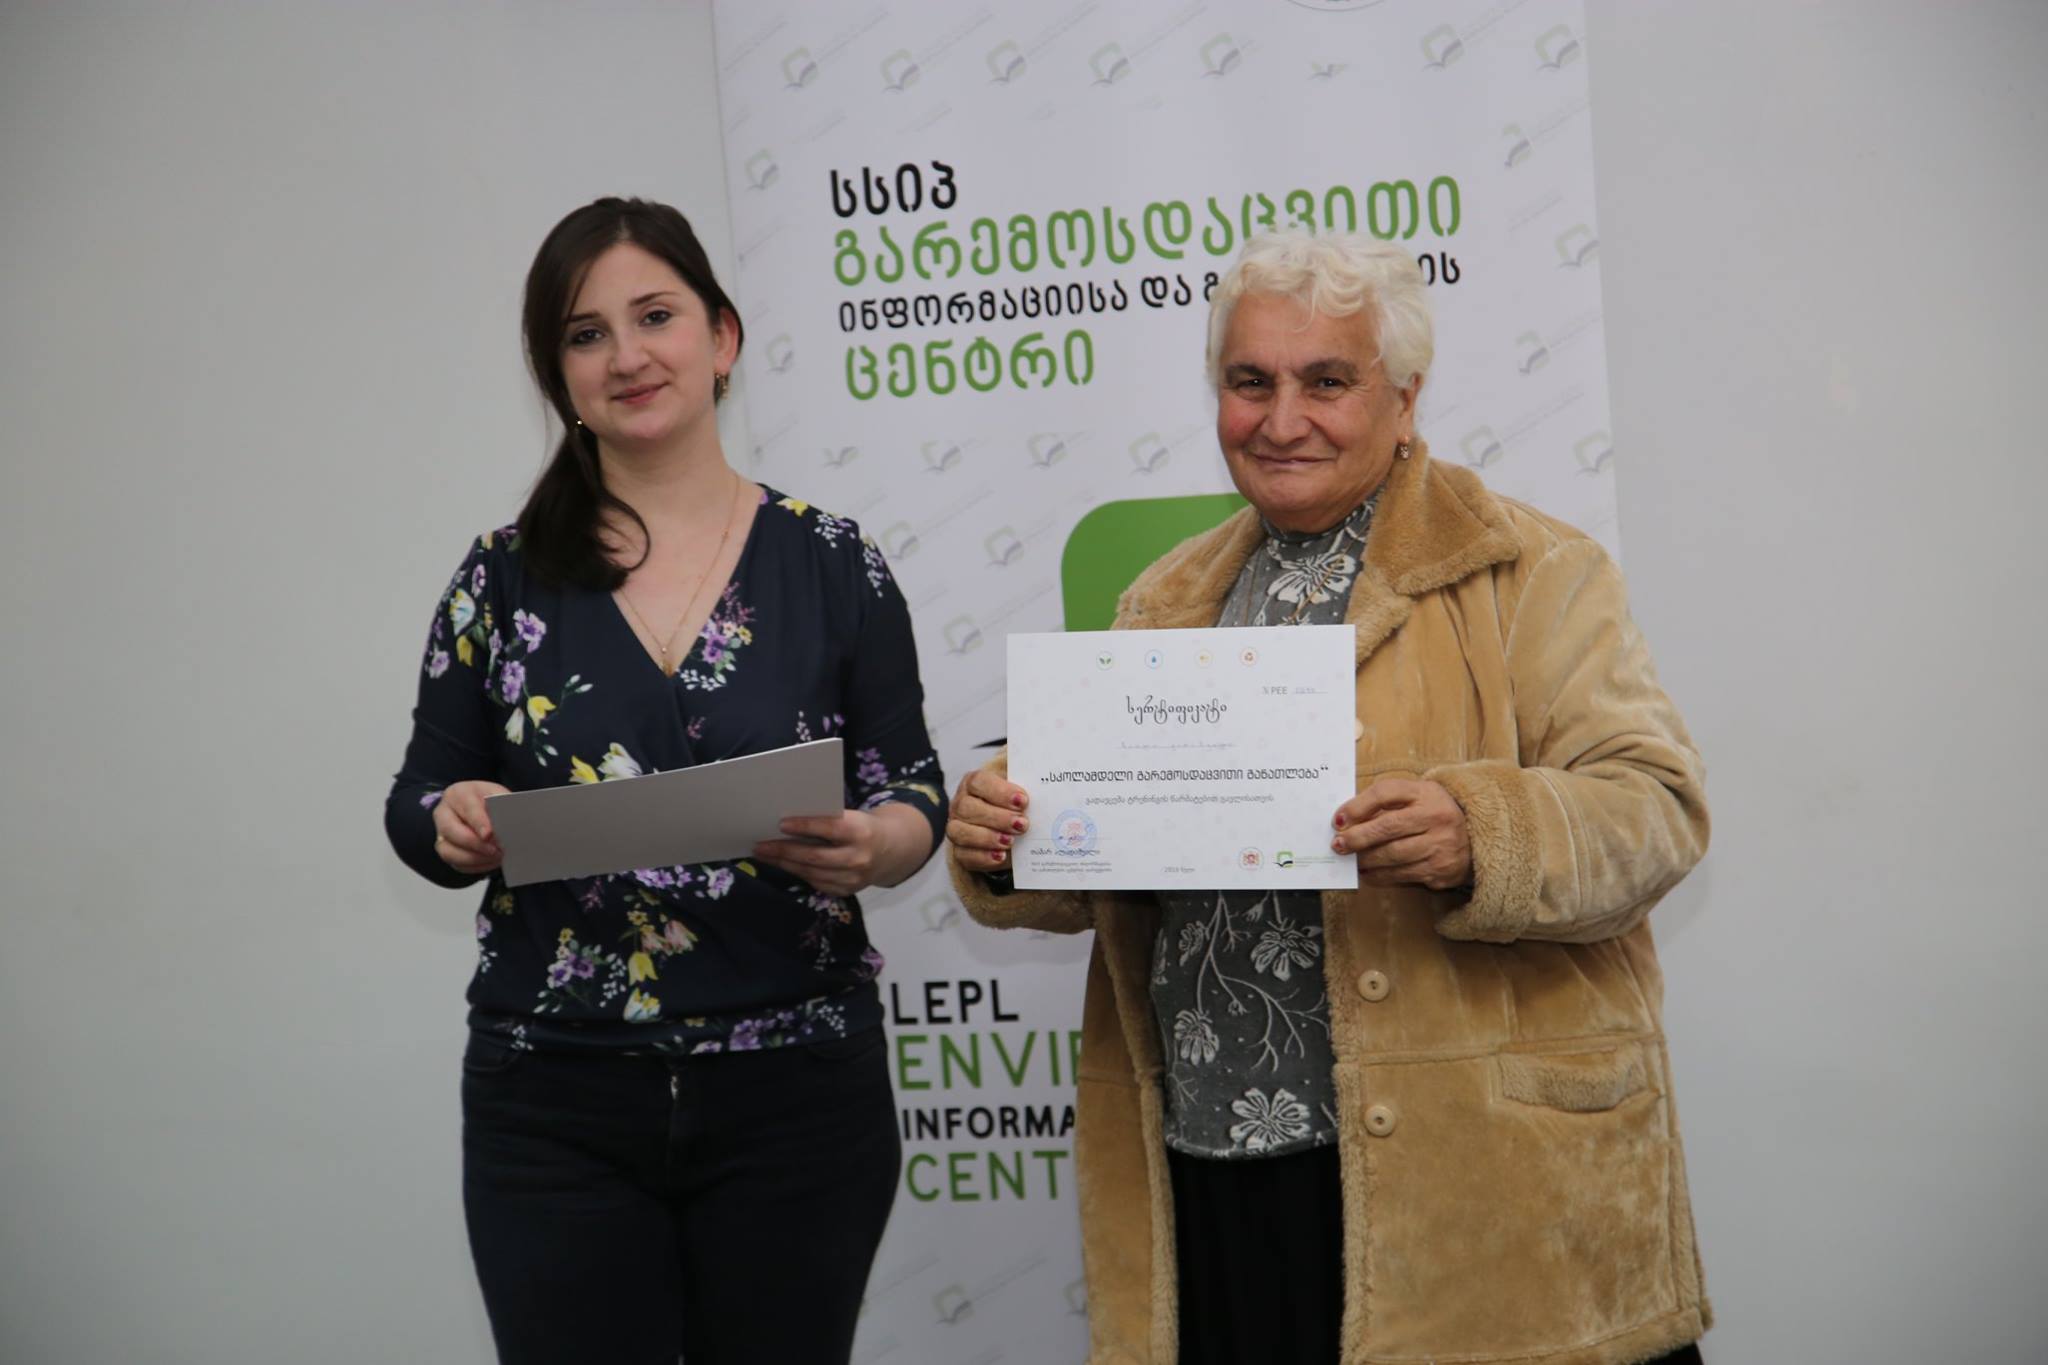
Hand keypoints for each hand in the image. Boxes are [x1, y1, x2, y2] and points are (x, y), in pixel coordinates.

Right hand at [434, 780, 510, 874]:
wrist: (476, 806)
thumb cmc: (487, 800)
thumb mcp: (497, 795)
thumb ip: (503, 806)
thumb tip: (512, 824)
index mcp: (458, 794)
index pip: (467, 808)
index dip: (478, 822)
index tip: (489, 834)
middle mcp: (444, 813)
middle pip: (451, 831)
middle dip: (476, 844)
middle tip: (497, 850)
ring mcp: (441, 833)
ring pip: (448, 851)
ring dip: (475, 858)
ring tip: (497, 858)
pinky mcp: (445, 850)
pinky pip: (456, 863)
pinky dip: (475, 866)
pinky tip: (491, 862)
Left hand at [753, 809, 891, 897]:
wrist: (891, 850)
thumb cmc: (861, 827)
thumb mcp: (851, 817)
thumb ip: (828, 821)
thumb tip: (788, 823)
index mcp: (861, 832)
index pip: (830, 828)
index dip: (805, 826)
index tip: (781, 824)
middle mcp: (858, 858)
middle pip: (814, 856)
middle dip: (784, 851)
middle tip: (760, 846)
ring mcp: (853, 879)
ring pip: (811, 872)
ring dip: (785, 864)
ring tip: (765, 855)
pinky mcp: (847, 891)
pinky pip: (816, 883)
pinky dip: (798, 873)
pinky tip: (784, 865)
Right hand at [945, 769, 1028, 875]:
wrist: (1007, 828)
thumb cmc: (1012, 805)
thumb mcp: (1018, 792)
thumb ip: (1027, 786)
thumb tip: (1043, 786)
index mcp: (974, 783)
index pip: (979, 782)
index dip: (1000, 792)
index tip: (1023, 801)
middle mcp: (960, 804)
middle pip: (968, 808)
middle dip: (997, 817)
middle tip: (1022, 824)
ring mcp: (956, 828)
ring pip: (960, 832)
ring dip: (988, 837)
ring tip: (1011, 841)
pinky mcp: (960, 851)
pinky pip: (964, 855)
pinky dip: (983, 857)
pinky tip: (1001, 856)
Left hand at [1332, 778, 1472, 890]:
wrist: (1477, 836)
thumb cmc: (1434, 814)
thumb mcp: (1417, 797)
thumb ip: (1386, 803)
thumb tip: (1347, 821)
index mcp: (1426, 793)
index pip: (1386, 793)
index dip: (1358, 806)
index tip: (1338, 819)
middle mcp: (1436, 817)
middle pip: (1387, 827)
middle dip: (1357, 838)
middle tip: (1338, 845)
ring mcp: (1441, 845)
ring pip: (1392, 855)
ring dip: (1366, 860)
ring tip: (1352, 860)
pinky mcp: (1441, 870)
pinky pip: (1403, 875)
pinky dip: (1381, 876)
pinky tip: (1369, 874)